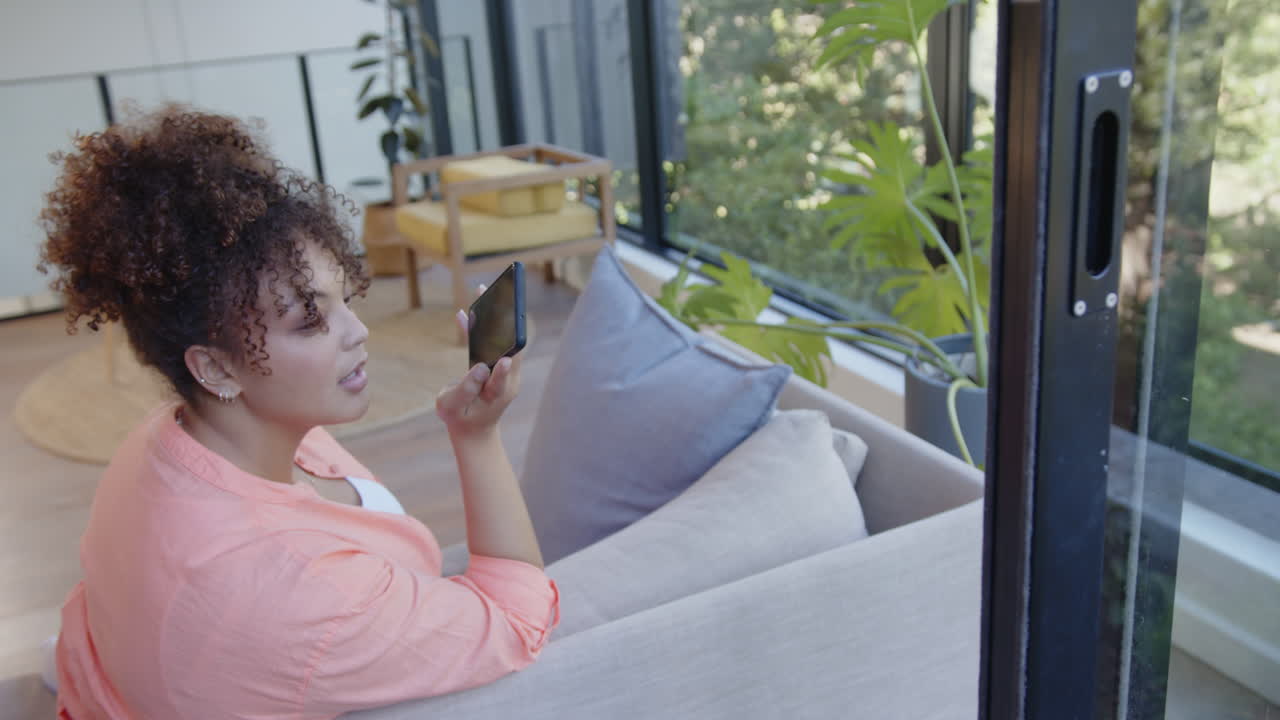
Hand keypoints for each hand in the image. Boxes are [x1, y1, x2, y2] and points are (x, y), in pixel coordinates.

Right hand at [435, 309, 521, 436]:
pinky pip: (493, 342)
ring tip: (484, 294)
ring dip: (496, 317)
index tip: (504, 359)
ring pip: (504, 341)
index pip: (502, 381)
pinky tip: (467, 313)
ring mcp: (506, 371)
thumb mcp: (451, 407)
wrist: (474, 427)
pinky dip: (482, 327)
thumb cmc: (459, 418)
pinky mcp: (498, 364)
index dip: (501, 371)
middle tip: (498, 301)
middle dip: (504, 325)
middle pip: (510, 350)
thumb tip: (479, 367)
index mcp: (497, 395)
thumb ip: (464, 388)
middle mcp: (508, 381)